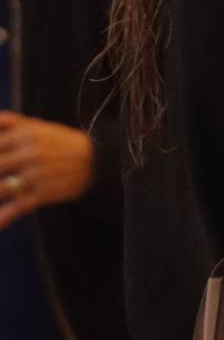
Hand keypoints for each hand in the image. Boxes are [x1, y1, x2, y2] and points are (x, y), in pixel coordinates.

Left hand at [0, 112, 96, 229]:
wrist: (98, 161)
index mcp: (25, 134)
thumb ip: (9, 122)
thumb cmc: (62, 142)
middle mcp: (29, 153)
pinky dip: (4, 217)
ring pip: (1, 188)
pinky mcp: (44, 193)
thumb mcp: (38, 126)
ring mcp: (36, 174)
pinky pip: (17, 207)